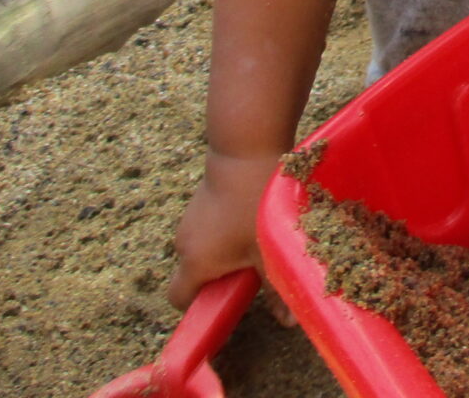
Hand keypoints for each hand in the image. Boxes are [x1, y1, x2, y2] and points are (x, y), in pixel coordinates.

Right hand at [169, 150, 290, 321]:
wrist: (245, 147)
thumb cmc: (254, 202)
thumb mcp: (267, 249)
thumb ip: (277, 288)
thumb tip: (288, 321)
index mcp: (194, 262)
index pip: (179, 300)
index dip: (200, 309)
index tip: (227, 305)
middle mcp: (184, 242)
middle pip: (194, 275)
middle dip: (220, 279)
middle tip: (251, 273)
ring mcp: (190, 218)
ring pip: (204, 249)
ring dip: (226, 253)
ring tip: (256, 240)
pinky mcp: (201, 199)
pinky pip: (209, 229)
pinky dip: (226, 231)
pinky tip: (252, 217)